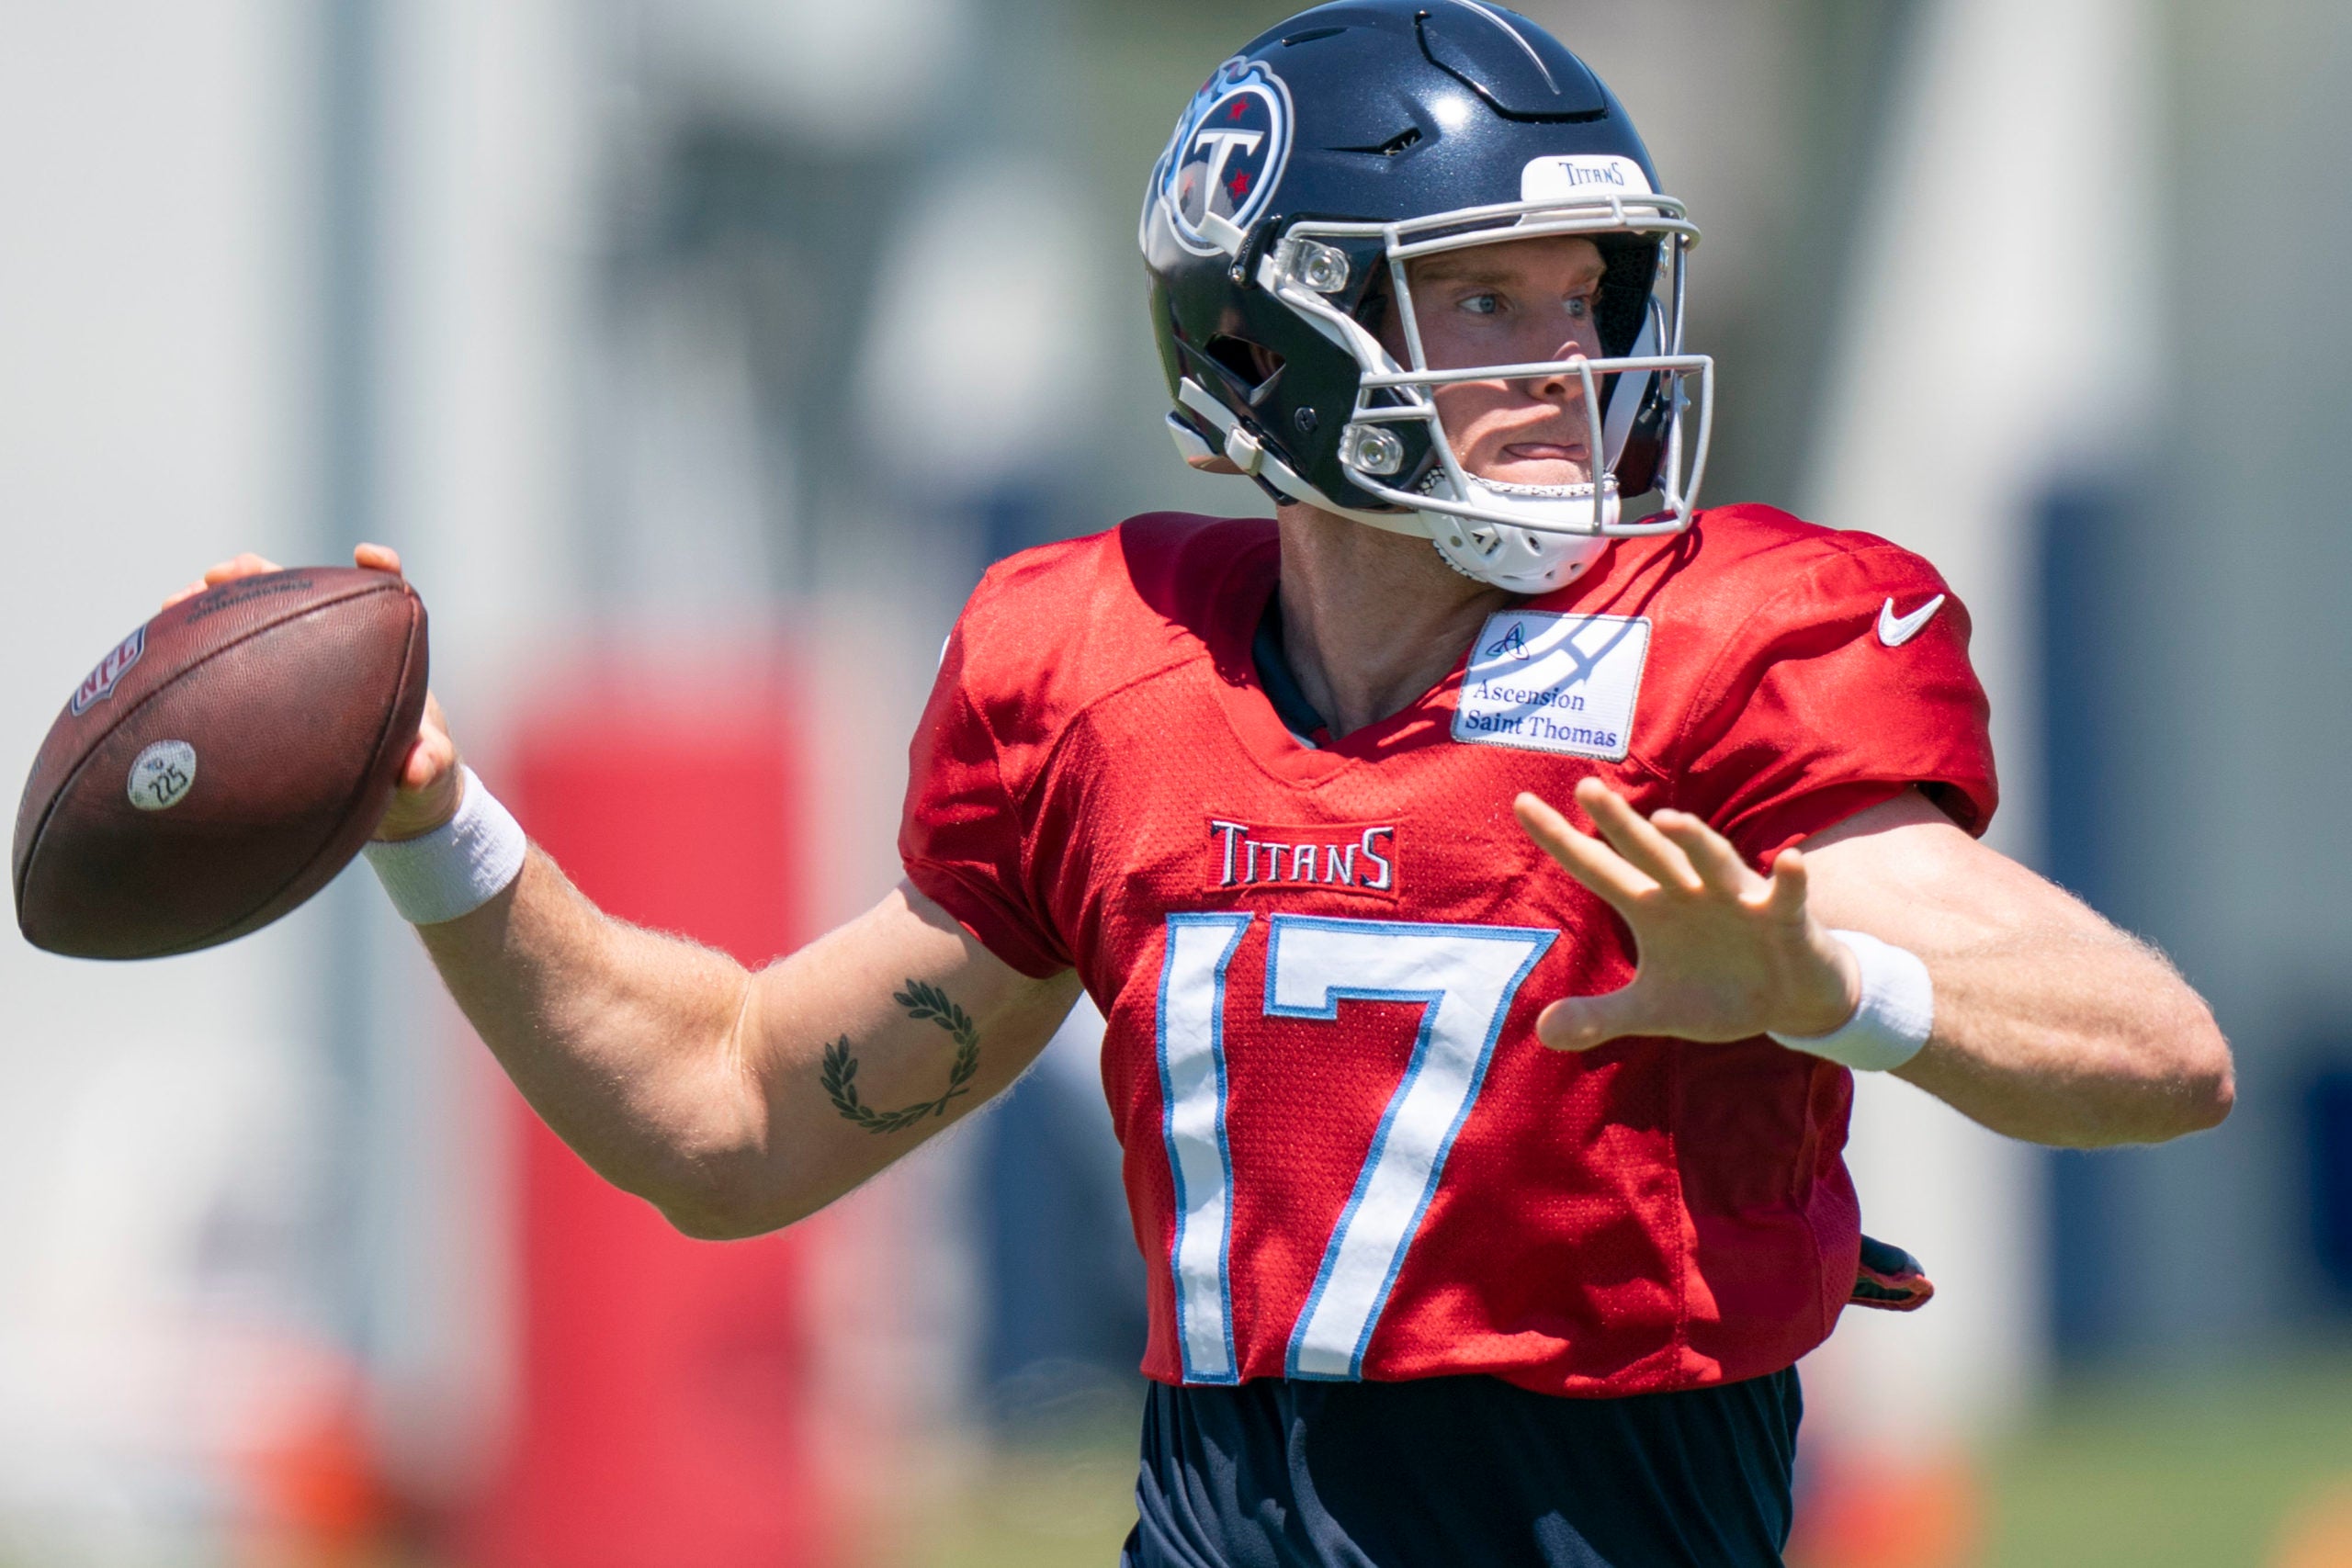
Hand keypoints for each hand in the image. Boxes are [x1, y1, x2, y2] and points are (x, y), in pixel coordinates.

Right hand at [165, 543, 462, 841]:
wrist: (390, 808)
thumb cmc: (419, 781)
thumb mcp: (429, 778)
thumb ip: (429, 766)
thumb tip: (415, 769)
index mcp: (388, 657)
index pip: (387, 597)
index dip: (379, 571)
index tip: (367, 556)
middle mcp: (340, 650)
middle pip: (301, 596)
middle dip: (261, 576)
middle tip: (221, 573)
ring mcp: (299, 669)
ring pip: (256, 622)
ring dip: (217, 606)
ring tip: (175, 602)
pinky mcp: (268, 692)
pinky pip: (231, 665)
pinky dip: (199, 653)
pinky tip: (159, 653)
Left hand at [1512, 778, 1860, 1050]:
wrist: (1790, 999)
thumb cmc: (1719, 990)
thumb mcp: (1654, 1010)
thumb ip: (1602, 1016)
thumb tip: (1542, 1032)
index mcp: (1651, 905)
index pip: (1596, 867)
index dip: (1560, 840)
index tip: (1520, 802)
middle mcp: (1688, 890)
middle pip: (1647, 851)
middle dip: (1619, 822)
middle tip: (1586, 788)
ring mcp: (1737, 899)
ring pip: (1712, 861)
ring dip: (1694, 841)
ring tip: (1668, 820)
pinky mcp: (1785, 918)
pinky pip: (1786, 895)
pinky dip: (1789, 880)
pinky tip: (1789, 861)